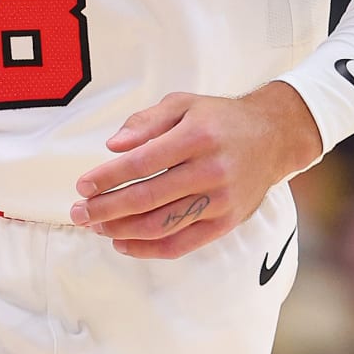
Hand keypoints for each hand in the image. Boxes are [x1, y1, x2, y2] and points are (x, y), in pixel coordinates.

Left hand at [71, 81, 320, 259]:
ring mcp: (220, 200)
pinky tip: (123, 244)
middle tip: (79, 213)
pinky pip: (182, 243)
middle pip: (147, 198)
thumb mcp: (184, 104)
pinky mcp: (226, 222)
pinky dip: (149, 249)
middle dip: (106, 209)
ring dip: (121, 230)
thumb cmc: (220, 120)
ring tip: (96, 227)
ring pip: (161, 225)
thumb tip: (113, 147)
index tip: (82, 186)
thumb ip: (146, 122)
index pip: (141, 162)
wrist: (273, 138)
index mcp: (197, 137)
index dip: (107, 177)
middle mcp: (211, 170)